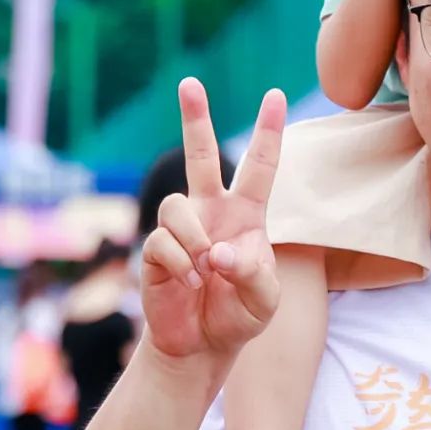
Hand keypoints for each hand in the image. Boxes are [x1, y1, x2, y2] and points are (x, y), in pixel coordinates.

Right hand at [141, 78, 285, 361]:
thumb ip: (254, 273)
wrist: (202, 347)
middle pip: (201, 155)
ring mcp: (182, 230)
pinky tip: (189, 284)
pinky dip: (182, 266)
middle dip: (194, 118)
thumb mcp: (265, 300)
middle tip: (189, 82)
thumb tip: (219, 252)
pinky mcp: (156, 251)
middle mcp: (211, 212)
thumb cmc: (239, 315)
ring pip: (176, 206)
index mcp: (246, 215)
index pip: (260, 166)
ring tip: (206, 273)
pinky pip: (163, 243)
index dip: (267, 131)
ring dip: (195, 240)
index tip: (274, 95)